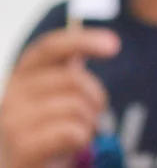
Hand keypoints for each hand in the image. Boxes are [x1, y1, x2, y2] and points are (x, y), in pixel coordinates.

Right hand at [0, 28, 118, 167]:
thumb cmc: (45, 132)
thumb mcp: (55, 98)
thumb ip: (68, 72)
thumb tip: (99, 45)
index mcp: (21, 76)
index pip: (50, 47)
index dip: (82, 40)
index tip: (114, 45)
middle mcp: (10, 95)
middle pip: (73, 78)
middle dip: (96, 96)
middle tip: (92, 115)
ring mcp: (13, 122)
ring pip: (76, 106)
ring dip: (88, 123)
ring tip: (75, 134)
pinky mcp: (21, 147)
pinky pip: (73, 132)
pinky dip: (81, 139)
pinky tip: (68, 147)